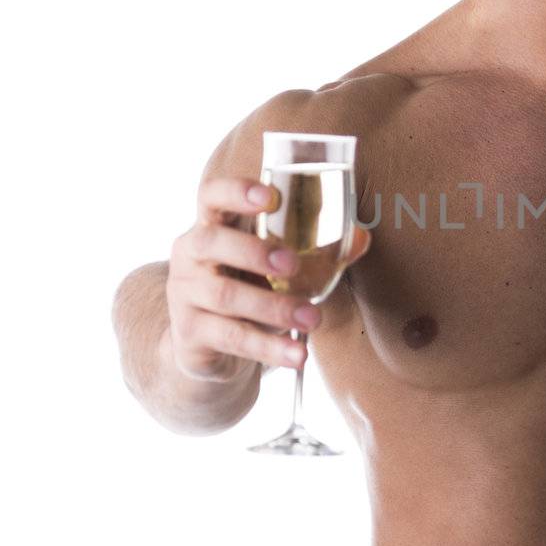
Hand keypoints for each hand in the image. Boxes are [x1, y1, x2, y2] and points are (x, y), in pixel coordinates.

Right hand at [167, 176, 371, 381]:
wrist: (208, 346)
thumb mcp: (275, 266)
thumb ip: (316, 250)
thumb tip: (361, 237)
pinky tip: (297, 354)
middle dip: (254, 251)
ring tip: (313, 318)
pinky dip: (268, 347)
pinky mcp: (189, 332)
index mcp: (212, 224)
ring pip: (225, 295)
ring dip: (274, 306)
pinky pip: (231, 337)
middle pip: (211, 241)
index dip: (236, 190)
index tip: (270, 195)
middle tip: (293, 265)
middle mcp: (190, 253)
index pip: (211, 196)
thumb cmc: (248, 287)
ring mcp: (184, 294)